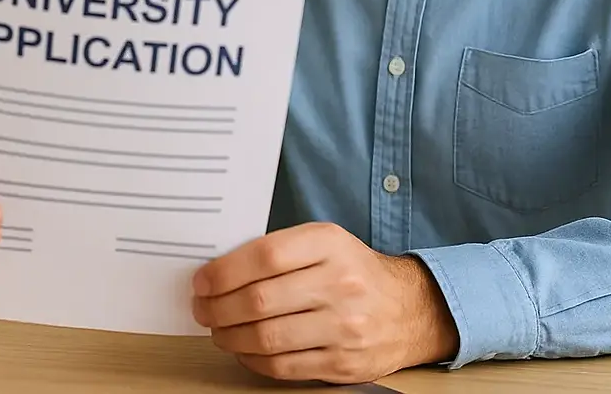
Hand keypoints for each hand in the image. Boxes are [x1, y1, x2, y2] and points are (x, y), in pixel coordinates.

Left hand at [191, 222, 458, 383]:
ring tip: (217, 330)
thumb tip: (221, 269)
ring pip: (267, 337)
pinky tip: (243, 349)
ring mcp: (343, 327)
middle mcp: (339, 283)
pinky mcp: (343, 364)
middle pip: (260, 300)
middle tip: (202, 308)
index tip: (202, 281)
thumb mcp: (325, 242)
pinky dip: (253, 360)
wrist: (408, 308)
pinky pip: (283, 367)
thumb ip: (281, 249)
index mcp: (329, 244)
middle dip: (218, 307)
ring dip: (230, 336)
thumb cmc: (353, 270)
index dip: (225, 271)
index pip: (265, 255)